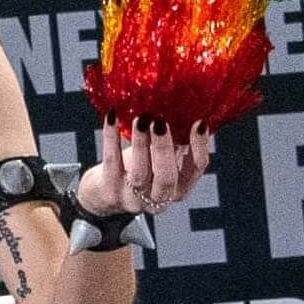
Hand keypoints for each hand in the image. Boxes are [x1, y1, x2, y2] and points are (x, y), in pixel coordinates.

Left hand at [75, 126, 216, 223]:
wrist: (104, 191)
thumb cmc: (141, 165)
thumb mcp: (162, 157)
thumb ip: (176, 140)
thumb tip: (186, 105)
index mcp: (180, 188)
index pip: (196, 169)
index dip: (200, 146)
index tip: (200, 122)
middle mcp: (159, 198)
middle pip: (166, 177)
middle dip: (164, 148)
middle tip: (161, 122)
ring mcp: (133, 199)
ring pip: (139, 172)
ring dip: (140, 144)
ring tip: (140, 119)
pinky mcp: (110, 192)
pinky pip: (111, 163)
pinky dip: (111, 138)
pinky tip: (112, 116)